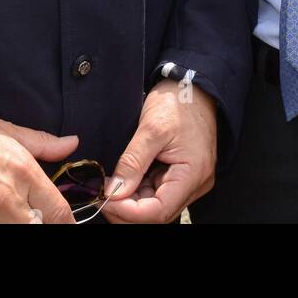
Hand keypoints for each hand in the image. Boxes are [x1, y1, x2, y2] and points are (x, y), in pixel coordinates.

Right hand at [0, 110, 78, 223]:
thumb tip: (72, 143)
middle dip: (38, 223)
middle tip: (28, 215)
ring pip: (14, 235)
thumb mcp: (5, 130)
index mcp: (22, 172)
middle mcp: (6, 199)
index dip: (65, 222)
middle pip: (39, 229)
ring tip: (5, 215)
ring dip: (13, 226)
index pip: (59, 213)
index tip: (63, 223)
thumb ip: (42, 143)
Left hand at [104, 78, 216, 223]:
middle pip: (157, 213)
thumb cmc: (179, 101)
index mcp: (193, 174)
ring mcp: (189, 180)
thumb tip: (114, 192)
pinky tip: (125, 180)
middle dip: (128, 209)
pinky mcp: (181, 174)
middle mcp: (195, 184)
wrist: (195, 84)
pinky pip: (158, 192)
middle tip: (102, 196)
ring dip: (132, 201)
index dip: (129, 212)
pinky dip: (139, 190)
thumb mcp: (152, 128)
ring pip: (156, 205)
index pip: (158, 211)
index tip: (105, 200)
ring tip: (111, 187)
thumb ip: (132, 162)